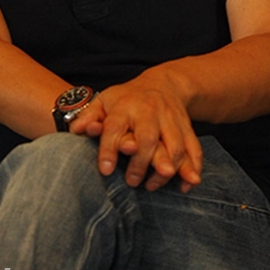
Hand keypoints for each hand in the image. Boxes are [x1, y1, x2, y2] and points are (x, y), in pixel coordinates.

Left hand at [70, 71, 201, 191]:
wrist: (164, 83)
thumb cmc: (128, 98)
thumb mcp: (105, 100)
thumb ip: (89, 116)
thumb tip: (75, 130)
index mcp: (126, 105)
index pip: (115, 126)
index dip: (109, 148)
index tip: (104, 170)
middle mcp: (150, 111)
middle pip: (148, 137)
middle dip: (142, 162)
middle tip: (131, 182)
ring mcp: (171, 119)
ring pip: (174, 145)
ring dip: (167, 168)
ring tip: (153, 186)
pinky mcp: (187, 128)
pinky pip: (194, 149)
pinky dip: (193, 168)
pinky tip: (187, 184)